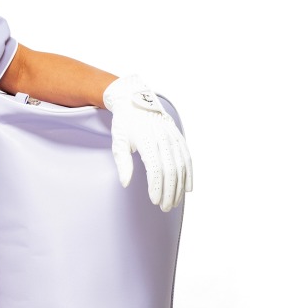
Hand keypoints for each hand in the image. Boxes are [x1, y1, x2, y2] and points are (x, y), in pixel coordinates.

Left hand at [101, 76, 192, 211]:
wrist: (135, 100)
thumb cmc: (125, 124)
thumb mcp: (118, 141)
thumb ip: (122, 163)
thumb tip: (126, 183)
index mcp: (147, 140)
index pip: (156, 169)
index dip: (157, 187)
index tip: (155, 201)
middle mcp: (163, 138)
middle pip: (171, 170)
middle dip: (170, 191)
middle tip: (166, 207)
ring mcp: (173, 137)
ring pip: (181, 166)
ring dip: (180, 186)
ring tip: (175, 202)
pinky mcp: (179, 137)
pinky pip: (187, 157)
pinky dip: (189, 174)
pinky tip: (188, 188)